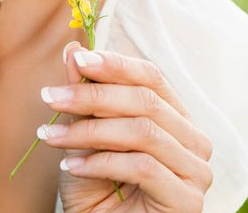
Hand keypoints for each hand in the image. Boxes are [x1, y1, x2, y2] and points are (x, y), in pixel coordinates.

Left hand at [38, 43, 213, 211]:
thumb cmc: (97, 191)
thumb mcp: (85, 138)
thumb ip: (85, 97)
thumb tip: (74, 50)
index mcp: (176, 119)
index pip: (152, 78)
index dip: (116, 65)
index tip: (78, 60)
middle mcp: (194, 140)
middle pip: (146, 101)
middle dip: (93, 95)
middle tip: (51, 96)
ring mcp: (196, 171)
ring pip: (142, 131)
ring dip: (89, 130)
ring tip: (52, 136)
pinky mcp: (188, 200)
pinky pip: (143, 166)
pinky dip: (101, 162)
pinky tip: (71, 166)